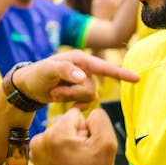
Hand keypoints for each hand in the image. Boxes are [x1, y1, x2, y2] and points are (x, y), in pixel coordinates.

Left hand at [12, 49, 139, 106]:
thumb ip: (64, 70)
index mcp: (81, 60)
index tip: (137, 79)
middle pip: (91, 88)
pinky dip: (74, 105)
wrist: (28, 86)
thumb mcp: (47, 70)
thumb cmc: (36, 74)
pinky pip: (85, 103)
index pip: (105, 67)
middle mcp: (85, 69)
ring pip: (88, 97)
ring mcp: (83, 81)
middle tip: (55, 91)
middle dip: (72, 93)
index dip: (121, 74)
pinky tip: (62, 101)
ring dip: (70, 98)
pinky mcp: (79, 92)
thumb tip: (82, 76)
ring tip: (55, 93)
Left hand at [30, 108, 116, 164]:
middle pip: (66, 124)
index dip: (87, 130)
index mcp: (55, 134)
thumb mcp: (107, 142)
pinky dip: (61, 153)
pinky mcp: (35, 159)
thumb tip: (87, 111)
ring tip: (75, 164)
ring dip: (69, 146)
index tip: (87, 149)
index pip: (76, 115)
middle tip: (82, 159)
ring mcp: (35, 151)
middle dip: (77, 137)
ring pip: (60, 135)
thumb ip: (99, 117)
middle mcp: (40, 140)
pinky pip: (53, 145)